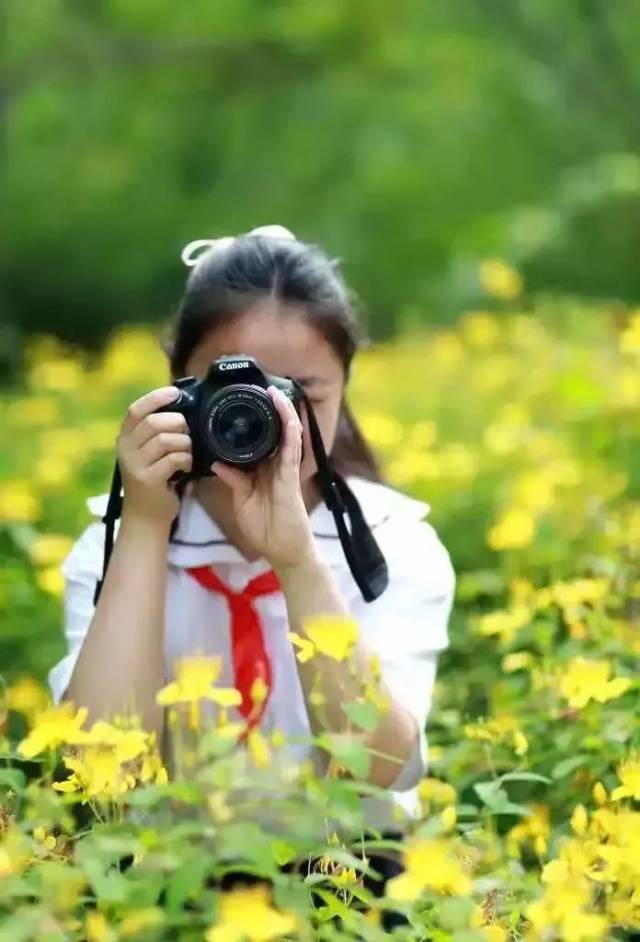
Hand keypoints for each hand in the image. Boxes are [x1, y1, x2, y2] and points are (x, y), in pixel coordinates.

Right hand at [117, 387, 192, 525]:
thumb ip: (156, 433)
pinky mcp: (147, 479)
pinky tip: (185, 468)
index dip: (156, 398)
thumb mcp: (148, 453)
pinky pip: (174, 459)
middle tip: (186, 434)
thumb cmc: (153, 481)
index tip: (175, 392)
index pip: (136, 410)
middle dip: (178, 424)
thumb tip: (181, 407)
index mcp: (125, 438)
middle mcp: (125, 449)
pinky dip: (186, 460)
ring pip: (166, 439)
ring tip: (186, 453)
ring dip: (184, 444)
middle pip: (154, 422)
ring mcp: (135, 465)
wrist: (145, 517)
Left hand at [211, 387, 315, 569]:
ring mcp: (287, 470)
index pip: (260, 440)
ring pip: (287, 434)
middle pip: (275, 431)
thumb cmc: (265, 529)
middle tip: (259, 388)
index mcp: (266, 470)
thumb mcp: (241, 500)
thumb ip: (233, 480)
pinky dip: (289, 428)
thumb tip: (217, 462)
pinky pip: (292, 448)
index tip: (241, 405)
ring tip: (273, 392)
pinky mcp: (291, 476)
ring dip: (282, 412)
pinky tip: (285, 412)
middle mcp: (278, 466)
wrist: (283, 552)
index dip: (254, 422)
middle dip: (270, 410)